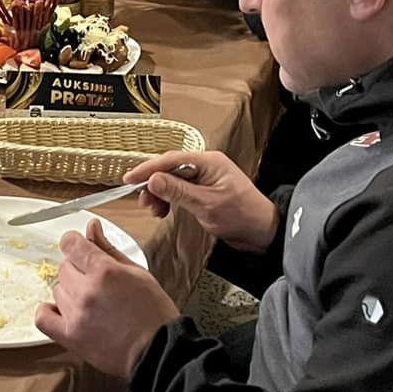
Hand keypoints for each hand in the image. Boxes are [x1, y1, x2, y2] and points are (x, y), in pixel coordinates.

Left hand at [35, 220, 179, 377]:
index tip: (78, 247)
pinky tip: (64, 311)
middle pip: (64, 268)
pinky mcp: (70, 336)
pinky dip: (49, 311)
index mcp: (105, 272)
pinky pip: (43, 317)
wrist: (158, 351)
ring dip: (70, 292)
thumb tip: (91, 227)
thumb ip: (109, 249)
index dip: (74, 243)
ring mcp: (76, 314)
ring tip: (91, 302)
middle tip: (96, 282)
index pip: (72, 244)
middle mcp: (87, 291)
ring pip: (57, 289)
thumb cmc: (154, 314)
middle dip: (78, 270)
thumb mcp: (137, 272)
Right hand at [123, 150, 278, 252]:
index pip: (171, 160)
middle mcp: (206, 166)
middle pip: (170, 169)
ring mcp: (205, 178)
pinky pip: (180, 190)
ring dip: (160, 194)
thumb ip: (178, 191)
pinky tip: (164, 210)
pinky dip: (169, 200)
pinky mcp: (204, 191)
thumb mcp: (206, 204)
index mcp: (209, 162)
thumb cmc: (243, 215)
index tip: (130, 178)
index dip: (148, 169)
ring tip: (155, 209)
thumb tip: (154, 179)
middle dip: (153, 185)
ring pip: (173, 181)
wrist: (262, 232)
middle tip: (143, 201)